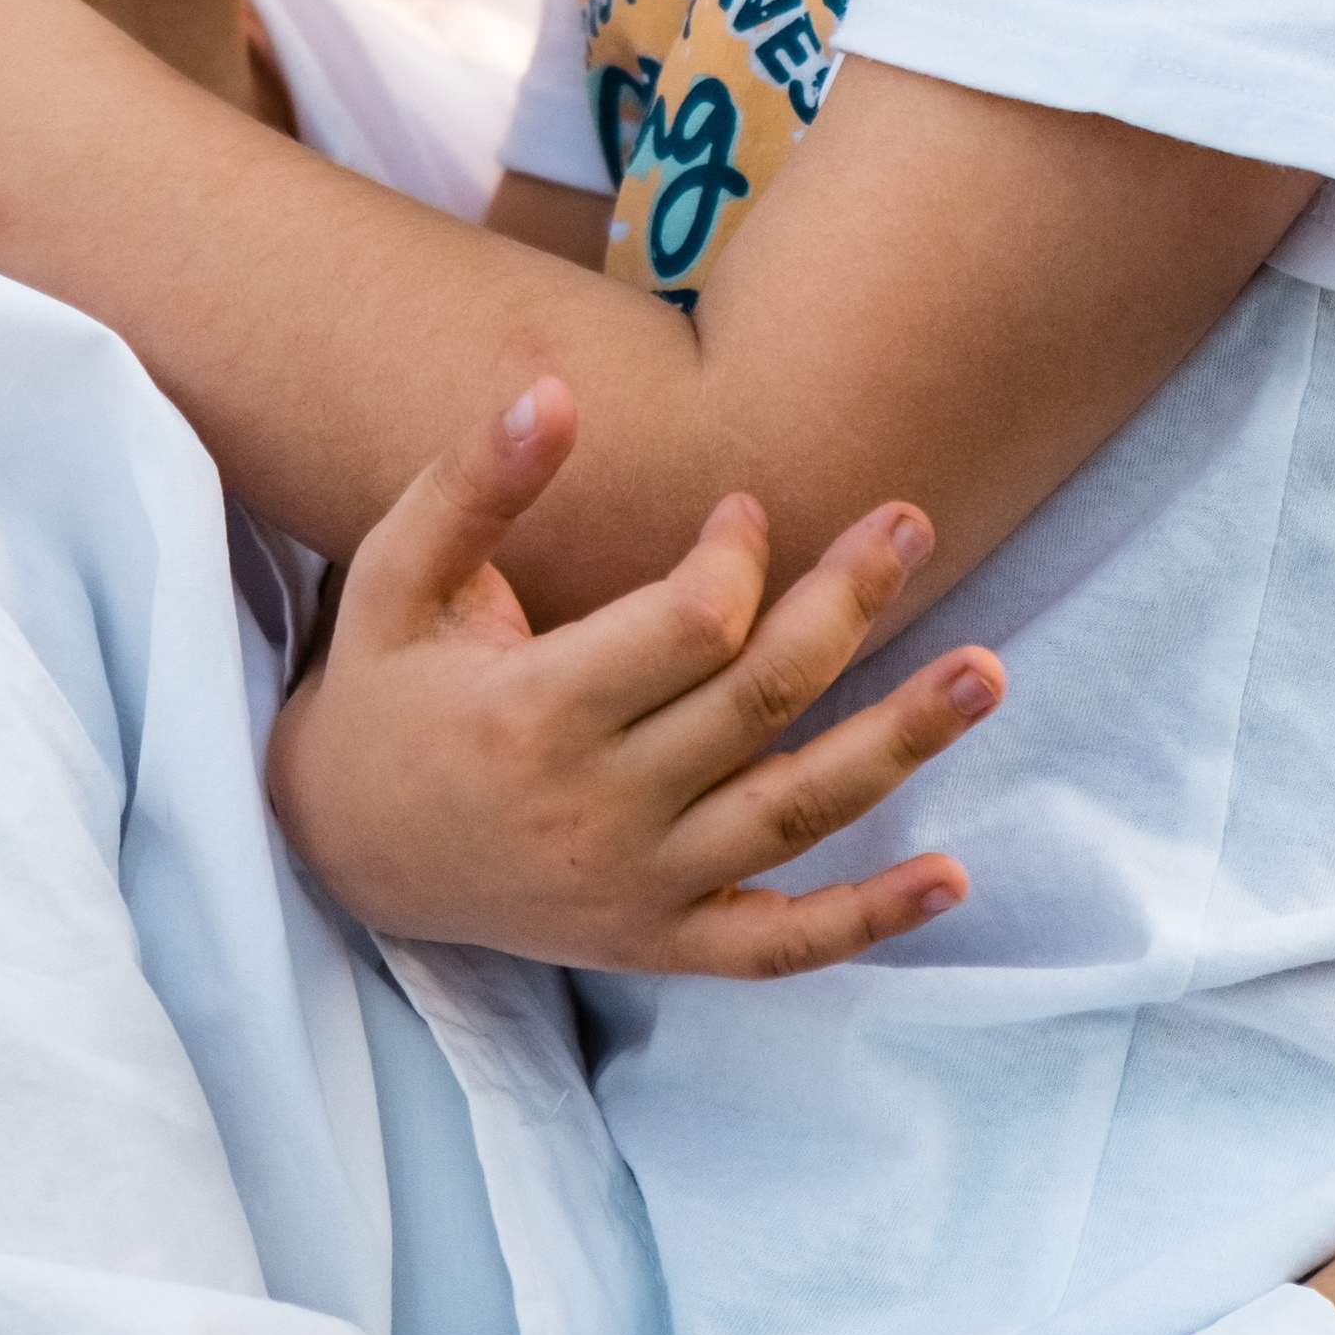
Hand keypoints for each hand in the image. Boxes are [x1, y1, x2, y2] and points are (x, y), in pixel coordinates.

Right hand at [268, 375, 1005, 972]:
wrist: (344, 853)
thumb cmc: (384, 687)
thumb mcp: (397, 574)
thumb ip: (475, 483)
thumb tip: (557, 390)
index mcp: (533, 713)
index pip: (687, 628)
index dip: (737, 556)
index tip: (745, 508)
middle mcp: (595, 811)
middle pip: (758, 702)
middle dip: (849, 605)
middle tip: (915, 521)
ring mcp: (637, 888)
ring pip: (795, 811)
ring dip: (900, 741)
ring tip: (990, 672)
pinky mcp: (661, 943)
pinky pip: (779, 944)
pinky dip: (867, 918)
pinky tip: (953, 877)